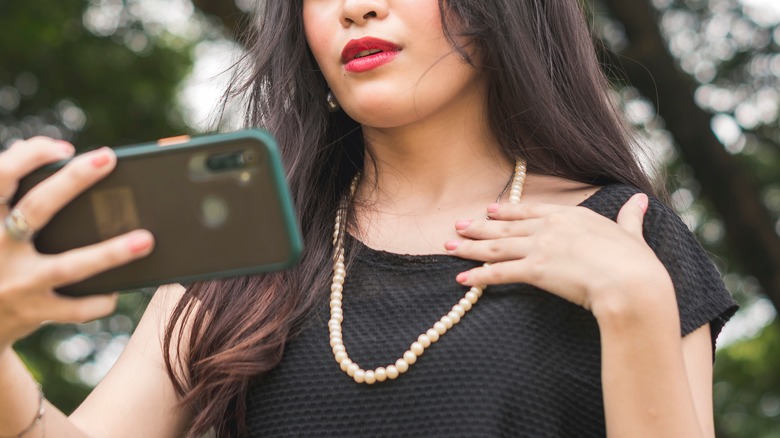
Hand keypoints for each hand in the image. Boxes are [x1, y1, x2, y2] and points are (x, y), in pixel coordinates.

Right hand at [0, 137, 154, 348]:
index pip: (0, 176)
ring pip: (67, 266)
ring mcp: (16, 283)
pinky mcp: (32, 312)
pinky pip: (73, 308)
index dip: (28, 157)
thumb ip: (12, 186)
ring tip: (146, 239)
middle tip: (108, 158)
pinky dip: (98, 300)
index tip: (63, 148)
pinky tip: (117, 290)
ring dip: (110, 253)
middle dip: (72, 180)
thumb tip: (45, 147)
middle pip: (37, 208)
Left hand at [444, 194, 674, 317]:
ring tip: (448, 247)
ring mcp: (540, 248)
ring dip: (469, 247)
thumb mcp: (631, 234)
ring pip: (496, 247)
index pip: (530, 211)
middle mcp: (550, 228)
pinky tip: (461, 278)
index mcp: (571, 216)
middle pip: (506, 228)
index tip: (489, 210)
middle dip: (479, 227)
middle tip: (457, 226)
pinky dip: (478, 275)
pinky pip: (499, 273)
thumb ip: (630, 218)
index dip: (507, 212)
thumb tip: (640, 200)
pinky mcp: (535, 270)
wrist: (631, 283)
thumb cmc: (636, 263)